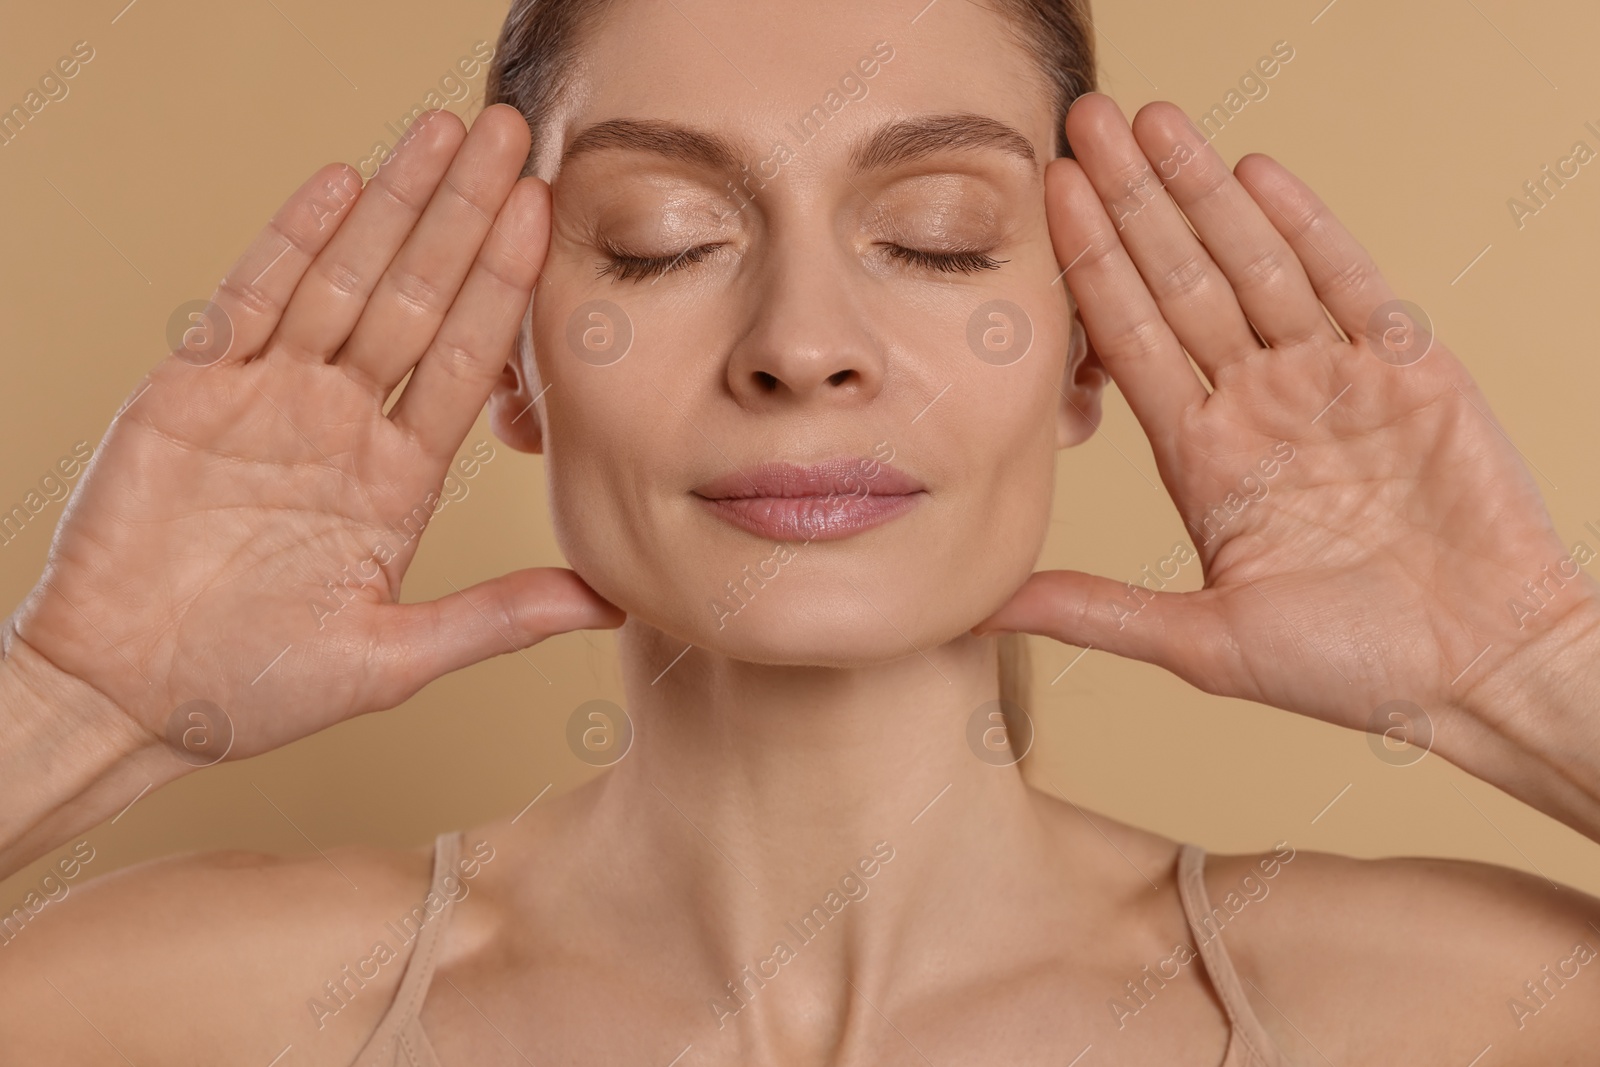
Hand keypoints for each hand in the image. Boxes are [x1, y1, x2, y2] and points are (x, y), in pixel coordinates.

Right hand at [6, 104, 621, 765]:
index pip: (466, 361)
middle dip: (466, 218)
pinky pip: (249, 302)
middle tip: (516, 138)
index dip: (506, 288)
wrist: (121, 698)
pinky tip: (340, 185)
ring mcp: (268, 399)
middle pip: (418, 299)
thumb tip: (611, 598)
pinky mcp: (190, 392)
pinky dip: (290, 244)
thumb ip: (498, 617)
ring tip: (445, 135)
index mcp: (397, 479)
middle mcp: (342, 424)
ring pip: (343, 281)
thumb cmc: (253, 690)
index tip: (549, 218)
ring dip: (394, 206)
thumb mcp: (393, 656)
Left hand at [978, 94, 1596, 754]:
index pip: (1127, 338)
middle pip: (1177, 281)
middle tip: (1082, 121)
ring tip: (1153, 121)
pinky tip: (1253, 172)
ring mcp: (1329, 378)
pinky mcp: (1406, 369)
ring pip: (1253, 265)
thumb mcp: (1203, 642)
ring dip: (1203, 192)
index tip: (1044, 197)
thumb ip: (1095, 611)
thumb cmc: (1350, 670)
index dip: (1087, 264)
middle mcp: (1255, 403)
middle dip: (1130, 201)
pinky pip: (1346, 282)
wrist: (1482, 672)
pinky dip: (1304, 227)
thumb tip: (983, 608)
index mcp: (1202, 456)